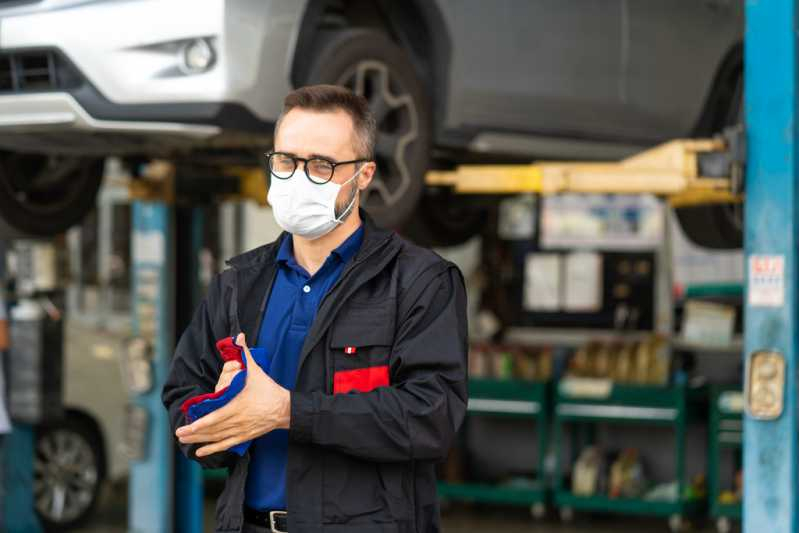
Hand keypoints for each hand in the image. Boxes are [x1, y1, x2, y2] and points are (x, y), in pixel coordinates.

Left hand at [176, 332, 290, 456]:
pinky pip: (226, 444)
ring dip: (200, 440)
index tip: (188, 425)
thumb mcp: (256, 370)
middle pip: (213, 429)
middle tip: (179, 433)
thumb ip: (244, 353)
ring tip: (183, 440)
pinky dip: (212, 449)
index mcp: (238, 405)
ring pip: (217, 438)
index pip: (217, 417)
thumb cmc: (268, 389)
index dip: (201, 423)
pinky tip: (199, 452)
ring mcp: (241, 430)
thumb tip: (239, 335)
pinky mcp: (244, 436)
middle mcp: (238, 420)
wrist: (285, 408)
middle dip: (194, 433)